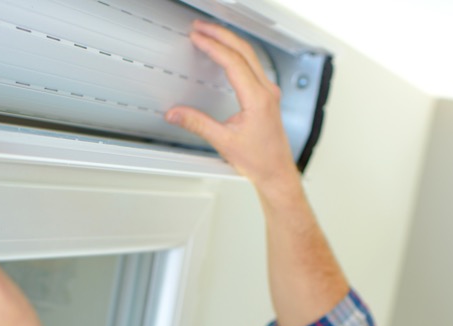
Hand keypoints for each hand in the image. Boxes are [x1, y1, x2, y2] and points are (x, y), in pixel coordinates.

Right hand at [166, 20, 299, 188]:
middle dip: (221, 34)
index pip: (234, 62)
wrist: (277, 172)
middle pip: (244, 50)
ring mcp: (269, 92)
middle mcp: (267, 92)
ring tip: (209, 33)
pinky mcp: (268, 96)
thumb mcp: (224, 142)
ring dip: (229, 41)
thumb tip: (176, 113)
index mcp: (258, 99)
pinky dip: (237, 52)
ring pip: (251, 55)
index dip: (213, 47)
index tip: (198, 38)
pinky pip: (253, 64)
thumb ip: (197, 124)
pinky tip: (226, 52)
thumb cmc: (260, 161)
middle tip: (200, 27)